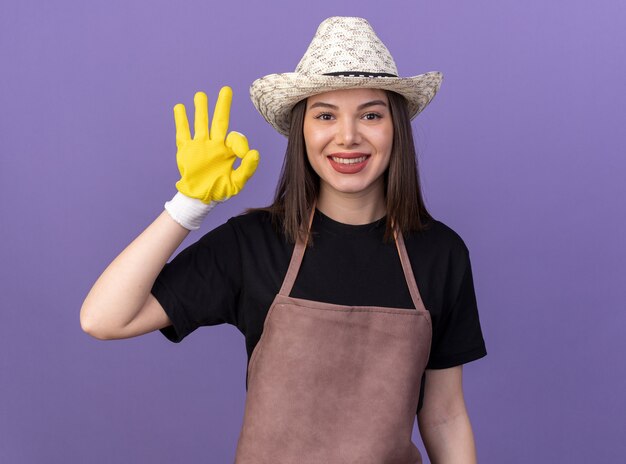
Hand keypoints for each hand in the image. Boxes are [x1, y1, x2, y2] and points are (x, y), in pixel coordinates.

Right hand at [173, 87, 259, 202]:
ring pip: (200, 123)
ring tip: (201, 95)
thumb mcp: (237, 182)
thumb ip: (247, 168)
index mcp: (228, 151)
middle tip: (226, 90)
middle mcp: (214, 145)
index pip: (235, 137)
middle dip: (222, 106)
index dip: (239, 142)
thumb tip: (255, 152)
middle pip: (219, 121)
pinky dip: (181, 120)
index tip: (242, 152)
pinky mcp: (186, 150)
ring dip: (201, 109)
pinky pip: (183, 133)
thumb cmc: (220, 190)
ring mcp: (199, 146)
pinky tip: (180, 108)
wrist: (200, 199)